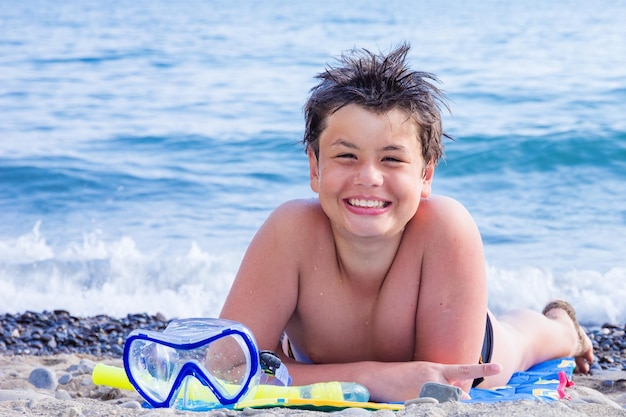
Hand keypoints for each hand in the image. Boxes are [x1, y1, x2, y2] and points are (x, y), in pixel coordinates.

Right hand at [367, 361, 501, 401]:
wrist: (376, 377)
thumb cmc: (397, 377)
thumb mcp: (420, 373)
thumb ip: (440, 381)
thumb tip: (460, 392)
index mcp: (435, 368)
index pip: (464, 369)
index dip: (483, 369)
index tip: (499, 367)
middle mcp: (435, 377)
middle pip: (458, 394)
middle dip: (456, 400)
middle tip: (442, 397)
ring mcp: (427, 389)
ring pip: (448, 402)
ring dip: (444, 403)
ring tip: (422, 394)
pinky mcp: (419, 400)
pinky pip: (435, 407)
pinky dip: (432, 405)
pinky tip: (421, 400)